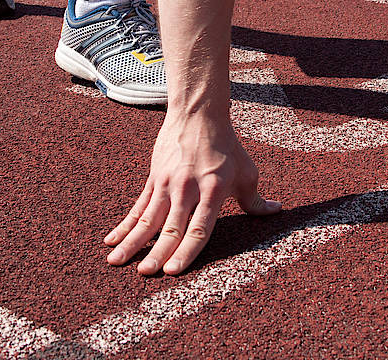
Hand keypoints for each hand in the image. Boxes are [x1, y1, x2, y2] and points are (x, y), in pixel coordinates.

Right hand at [104, 111, 280, 275]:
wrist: (198, 114)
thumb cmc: (226, 146)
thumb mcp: (247, 173)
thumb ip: (256, 200)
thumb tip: (276, 212)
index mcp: (213, 191)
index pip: (199, 228)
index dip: (186, 250)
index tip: (173, 270)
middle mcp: (188, 189)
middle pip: (171, 226)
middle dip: (157, 252)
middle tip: (145, 273)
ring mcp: (167, 184)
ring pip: (147, 218)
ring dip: (131, 242)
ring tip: (115, 262)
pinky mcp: (154, 179)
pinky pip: (138, 206)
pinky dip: (124, 225)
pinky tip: (111, 240)